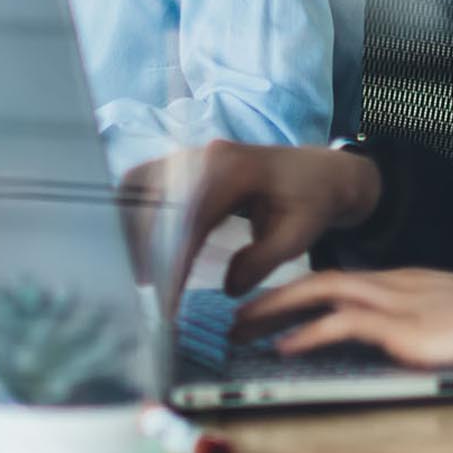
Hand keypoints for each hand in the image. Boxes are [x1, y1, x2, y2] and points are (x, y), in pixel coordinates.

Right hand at [120, 140, 383, 300]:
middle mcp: (204, 156)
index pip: (189, 216)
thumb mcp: (299, 235)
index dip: (174, 259)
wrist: (320, 172)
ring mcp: (190, 156)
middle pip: (154, 197)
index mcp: (233, 169)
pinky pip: (143, 183)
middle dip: (144, 244)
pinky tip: (136, 244)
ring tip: (139, 270)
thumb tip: (229, 287)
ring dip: (132, 227)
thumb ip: (263, 261)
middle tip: (145, 287)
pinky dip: (133, 212)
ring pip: (139, 186)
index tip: (168, 296)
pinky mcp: (183, 164)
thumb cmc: (311, 201)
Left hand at [233, 270, 452, 372]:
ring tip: (242, 329)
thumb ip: (425, 329)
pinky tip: (284, 346)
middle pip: (321, 281)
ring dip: (277, 310)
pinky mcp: (408, 328)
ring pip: (322, 294)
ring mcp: (402, 302)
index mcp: (409, 281)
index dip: (301, 293)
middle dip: (274, 297)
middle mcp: (398, 283)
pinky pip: (345, 325)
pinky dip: (309, 333)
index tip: (271, 308)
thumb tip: (403, 348)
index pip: (341, 280)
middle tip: (237, 316)